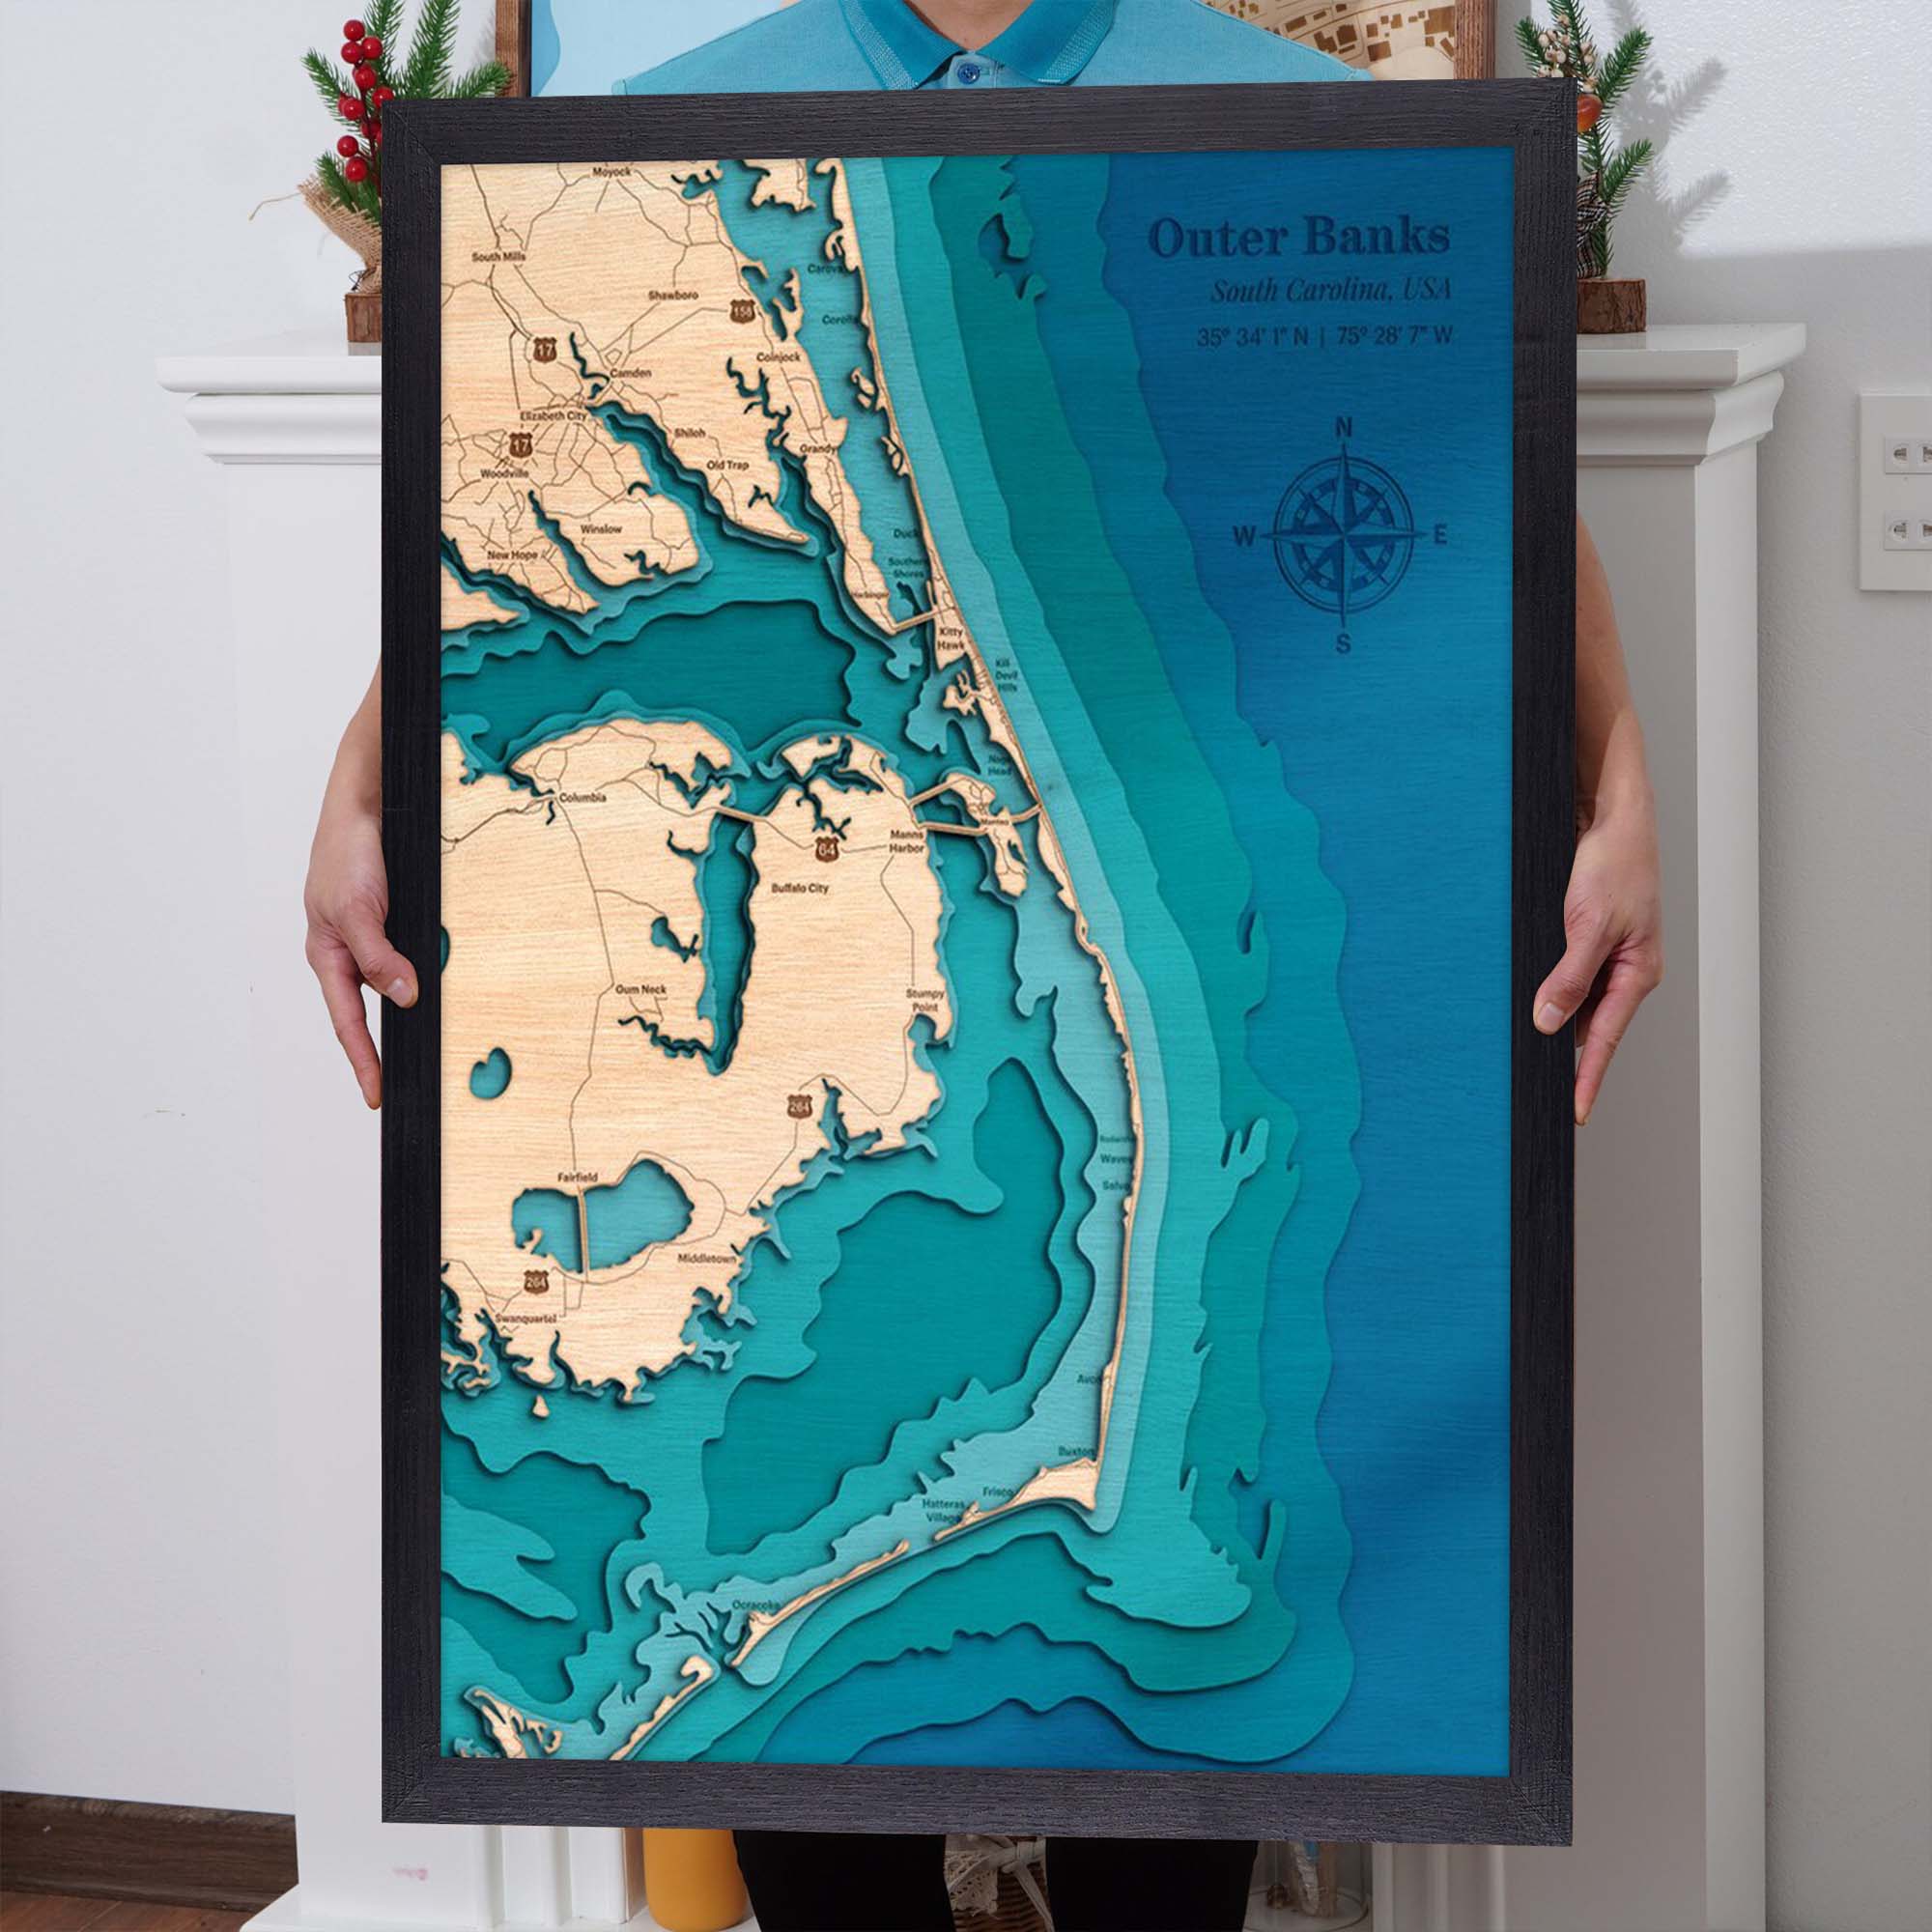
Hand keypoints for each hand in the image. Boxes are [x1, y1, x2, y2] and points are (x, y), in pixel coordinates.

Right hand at [304, 676, 415, 1107]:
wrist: (366, 801)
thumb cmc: (348, 850)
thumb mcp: (358, 908)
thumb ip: (377, 955)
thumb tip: (403, 998)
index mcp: (329, 956)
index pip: (347, 1023)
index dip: (363, 1062)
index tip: (377, 1097)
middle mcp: (350, 952)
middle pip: (369, 1010)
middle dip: (387, 1046)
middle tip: (411, 1084)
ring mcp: (372, 936)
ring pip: (396, 982)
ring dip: (415, 1004)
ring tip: (438, 1039)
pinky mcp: (394, 919)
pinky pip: (412, 954)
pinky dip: (427, 970)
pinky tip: (449, 980)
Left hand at [1533, 796, 1662, 1125]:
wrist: (1612, 816)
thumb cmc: (1614, 863)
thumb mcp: (1589, 923)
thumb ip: (1570, 976)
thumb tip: (1548, 1022)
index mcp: (1635, 973)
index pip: (1605, 1040)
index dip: (1587, 1078)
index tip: (1574, 1113)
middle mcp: (1624, 970)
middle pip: (1589, 1028)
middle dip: (1566, 1057)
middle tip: (1537, 1089)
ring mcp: (1607, 955)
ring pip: (1576, 1003)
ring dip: (1552, 1020)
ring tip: (1523, 1051)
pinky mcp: (1587, 937)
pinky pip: (1567, 977)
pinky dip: (1548, 990)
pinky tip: (1524, 998)